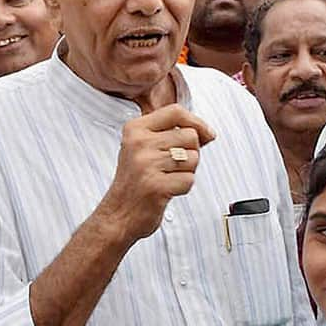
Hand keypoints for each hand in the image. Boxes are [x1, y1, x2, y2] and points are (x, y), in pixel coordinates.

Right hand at [97, 104, 215, 243]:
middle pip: (190, 136)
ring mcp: (146, 165)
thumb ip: (171, 134)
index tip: (205, 135)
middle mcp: (139, 144)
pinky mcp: (156, 186)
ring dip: (187, 171)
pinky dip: (183, 187)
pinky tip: (167, 190)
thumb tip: (207, 133)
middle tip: (172, 167)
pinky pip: (189, 180)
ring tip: (167, 178)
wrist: (118, 214)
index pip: (175, 111)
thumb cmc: (135, 181)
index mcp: (135, 129)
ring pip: (193, 158)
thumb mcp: (143, 148)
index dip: (196, 122)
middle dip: (191, 153)